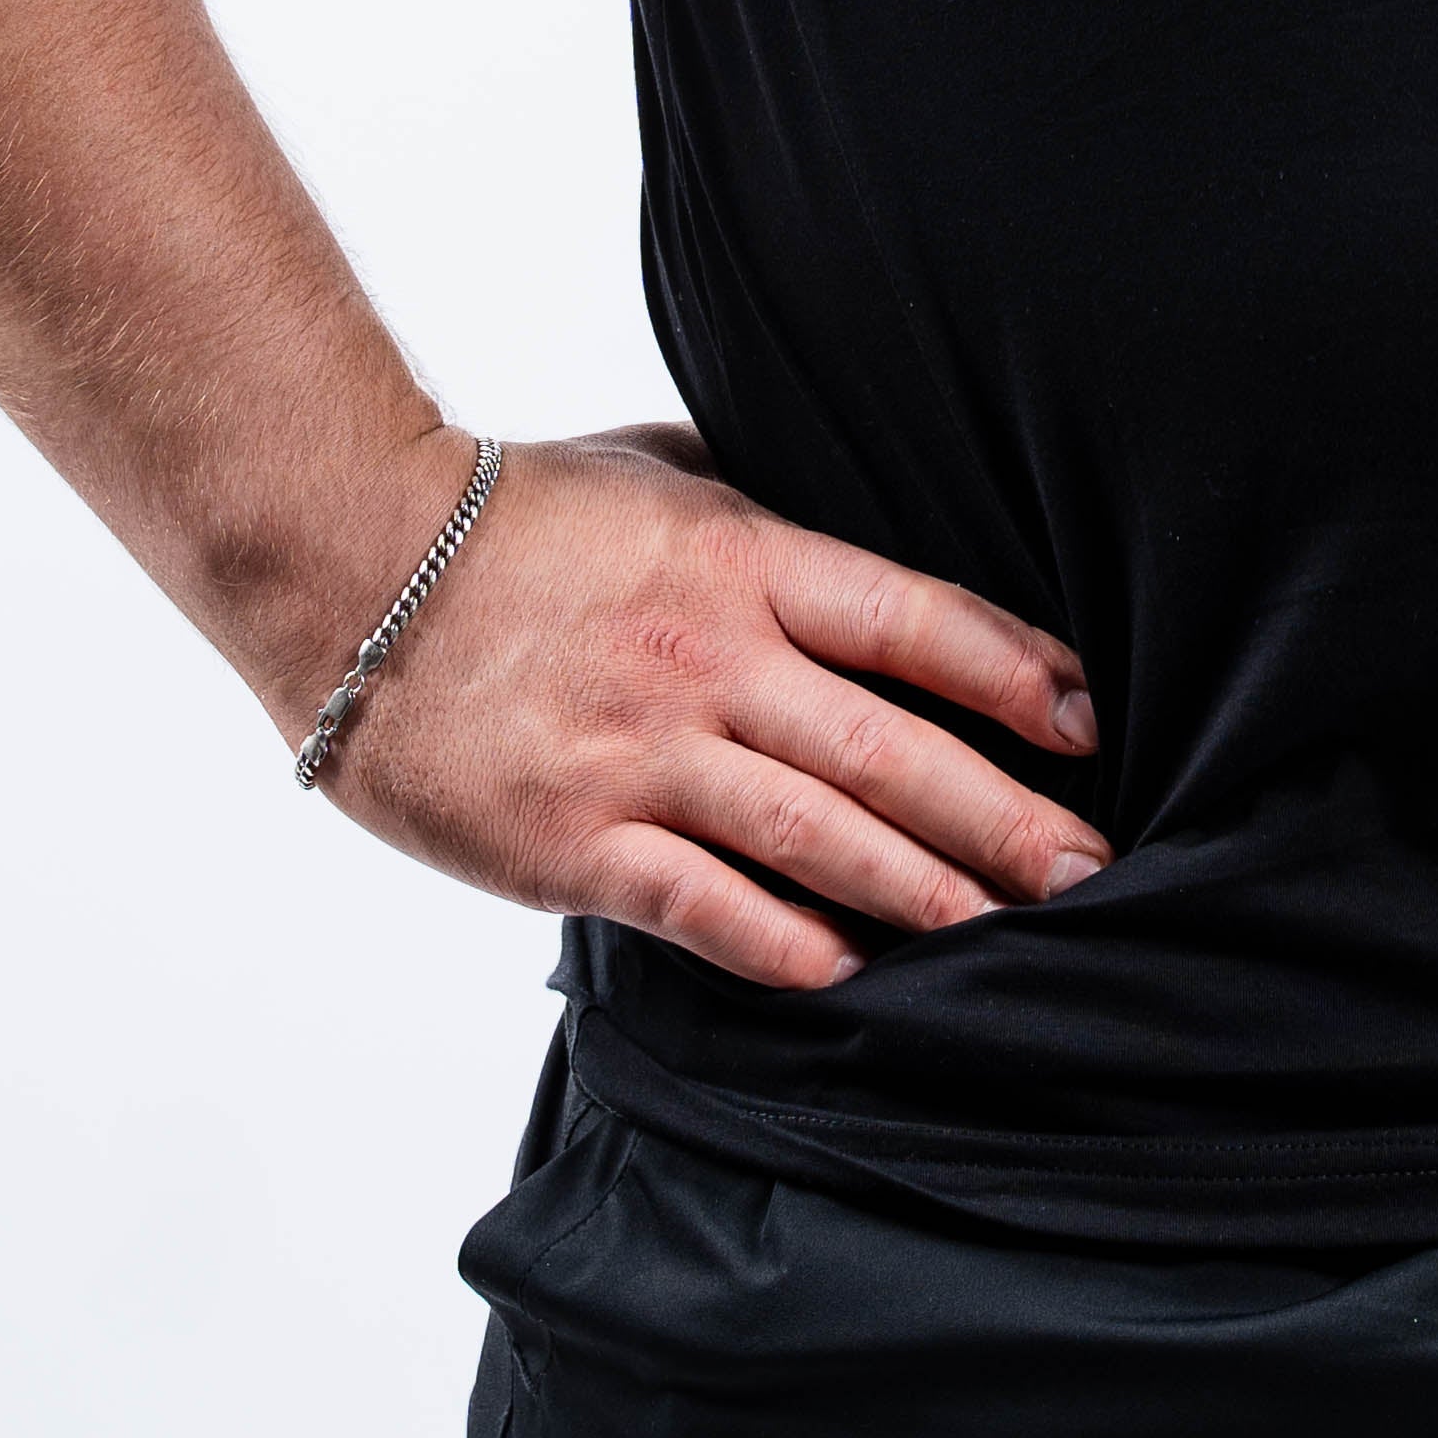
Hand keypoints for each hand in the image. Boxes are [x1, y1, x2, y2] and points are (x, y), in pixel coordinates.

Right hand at [294, 420, 1107, 983]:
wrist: (343, 562)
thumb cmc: (513, 512)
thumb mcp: (659, 466)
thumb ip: (762, 501)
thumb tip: (865, 501)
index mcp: (742, 557)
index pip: (912, 617)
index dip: (1012, 672)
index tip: (1091, 721)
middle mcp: (707, 658)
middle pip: (888, 747)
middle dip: (1005, 813)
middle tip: (1094, 868)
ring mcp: (639, 753)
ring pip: (814, 836)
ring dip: (922, 890)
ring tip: (1001, 931)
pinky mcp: (569, 839)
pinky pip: (699, 903)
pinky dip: (782, 943)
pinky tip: (845, 971)